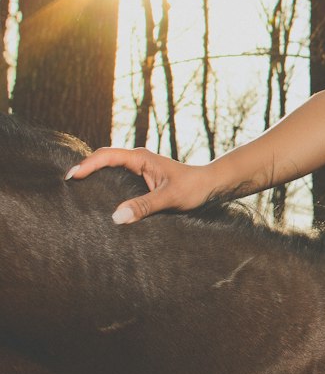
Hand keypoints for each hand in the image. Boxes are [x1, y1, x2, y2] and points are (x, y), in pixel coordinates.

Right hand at [65, 148, 213, 224]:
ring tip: (74, 190)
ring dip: (94, 176)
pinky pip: (118, 178)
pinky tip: (97, 198)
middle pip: (104, 159)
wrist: (210, 186)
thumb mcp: (168, 198)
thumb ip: (144, 206)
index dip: (87, 164)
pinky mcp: (142, 179)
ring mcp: (139, 169)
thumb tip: (116, 218)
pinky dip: (105, 183)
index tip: (71, 176)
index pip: (107, 156)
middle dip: (85, 168)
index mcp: (141, 158)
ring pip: (110, 168)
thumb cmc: (193, 188)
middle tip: (65, 183)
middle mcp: (138, 160)